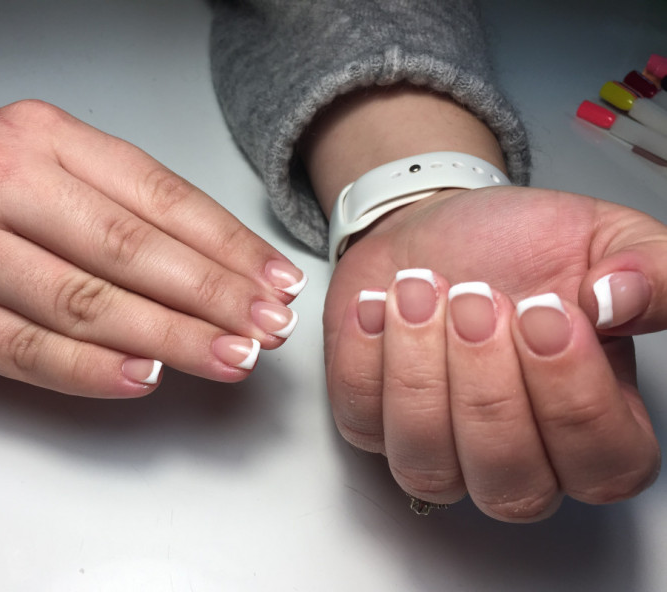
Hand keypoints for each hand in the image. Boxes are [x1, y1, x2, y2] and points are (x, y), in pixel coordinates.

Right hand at [0, 100, 305, 397]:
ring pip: (86, 302)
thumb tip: (210, 260)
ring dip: (169, 337)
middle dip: (213, 295)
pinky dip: (90, 369)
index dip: (226, 245)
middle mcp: (1, 183)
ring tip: (229, 357)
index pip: (159, 196)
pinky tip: (144, 378)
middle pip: (132, 250)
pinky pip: (23, 348)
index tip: (275, 280)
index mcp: (42, 138)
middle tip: (268, 327)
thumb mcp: (37, 163)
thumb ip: (115, 202)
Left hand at [323, 185, 663, 520]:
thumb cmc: (517, 245)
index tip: (546, 315)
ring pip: (427, 464)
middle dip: (486, 386)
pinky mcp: (370, 424)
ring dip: (419, 373)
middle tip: (474, 300)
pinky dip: (364, 359)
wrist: (436, 229)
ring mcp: (437, 447)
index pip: (604, 466)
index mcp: (590, 424)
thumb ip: (650, 268)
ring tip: (420, 292)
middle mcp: (514, 455)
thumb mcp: (602, 238)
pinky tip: (377, 305)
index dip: (573, 399)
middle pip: (510, 481)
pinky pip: (360, 421)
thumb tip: (623, 301)